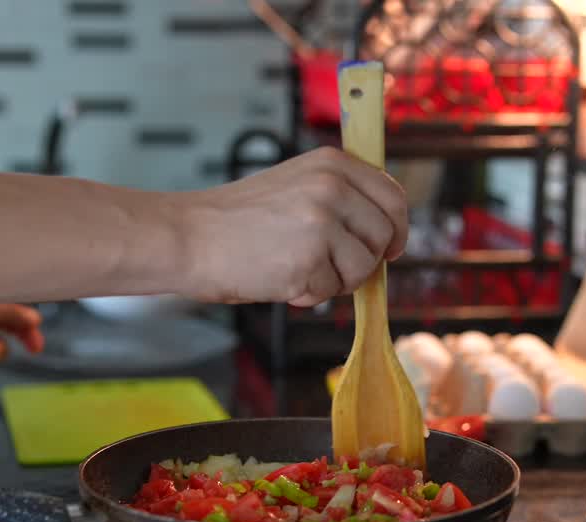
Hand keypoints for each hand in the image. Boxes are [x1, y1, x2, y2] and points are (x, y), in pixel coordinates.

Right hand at [177, 147, 407, 306]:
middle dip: (366, 260)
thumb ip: (339, 198)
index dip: (396, 229)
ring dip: (336, 280)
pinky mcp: (310, 258)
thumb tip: (384, 233)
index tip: (391, 248)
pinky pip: (331, 291)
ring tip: (298, 269)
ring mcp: (322, 222)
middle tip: (333, 267)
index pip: (392, 197)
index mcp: (332, 164)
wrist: (189, 237)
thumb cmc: (236, 220)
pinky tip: (279, 277)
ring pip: (363, 268)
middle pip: (385, 236)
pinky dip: (308, 294)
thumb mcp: (294, 185)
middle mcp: (332, 187)